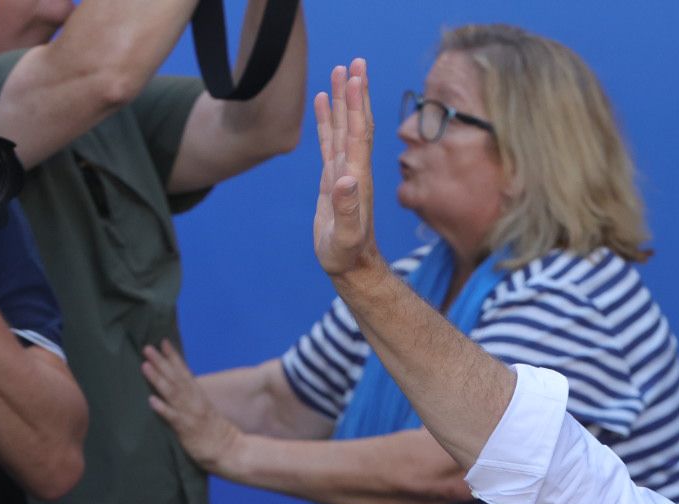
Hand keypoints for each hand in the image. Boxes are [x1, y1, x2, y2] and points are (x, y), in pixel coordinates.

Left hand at [142, 340, 243, 474]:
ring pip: (172, 393)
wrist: (232, 451)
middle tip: (147, 347)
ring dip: (158, 379)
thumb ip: (193, 400)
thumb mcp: (207, 411)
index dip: (173, 357)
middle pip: (176, 378)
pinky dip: (162, 408)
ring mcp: (190, 415)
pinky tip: (151, 400)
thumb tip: (180, 390)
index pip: (185, 372)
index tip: (163, 342)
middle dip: (161, 362)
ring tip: (145, 365)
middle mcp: (194, 402)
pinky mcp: (187, 430)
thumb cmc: (217, 434)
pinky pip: (173, 418)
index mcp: (199, 397)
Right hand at [312, 59, 381, 278]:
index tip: (356, 76)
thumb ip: (347, 208)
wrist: (351, 266)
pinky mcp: (332, 178)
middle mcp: (353, 168)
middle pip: (354, 122)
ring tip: (339, 69)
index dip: (356, 105)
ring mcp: (343, 171)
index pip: (357, 133)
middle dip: (355, 92)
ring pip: (342, 127)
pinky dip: (326, 119)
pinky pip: (329, 141)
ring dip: (341, 99)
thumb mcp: (346, 235)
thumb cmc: (347, 255)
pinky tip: (321, 101)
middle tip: (354, 61)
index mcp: (356, 176)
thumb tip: (345, 179)